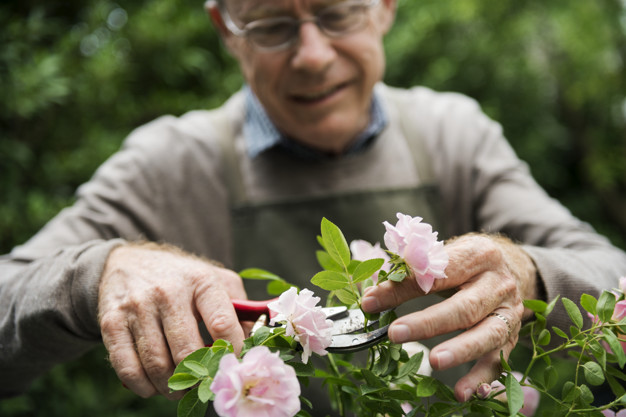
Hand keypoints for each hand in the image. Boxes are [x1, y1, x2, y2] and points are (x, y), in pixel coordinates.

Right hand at [98, 242, 247, 398]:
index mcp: (201, 281)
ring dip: (172, 387)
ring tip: (180, 389)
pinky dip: (143, 386)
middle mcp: (168, 292)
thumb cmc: (181, 278)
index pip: (223, 324)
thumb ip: (240, 308)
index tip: (232, 364)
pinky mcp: (112, 323)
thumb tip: (256, 343)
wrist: (127, 262)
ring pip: (157, 365)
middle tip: (204, 385)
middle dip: (199, 377)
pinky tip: (153, 386)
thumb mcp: (216, 279)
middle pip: (187, 352)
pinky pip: (127, 368)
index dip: (232, 353)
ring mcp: (137, 307)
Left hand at [361, 233, 537, 401]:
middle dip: (429, 323)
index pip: (438, 272)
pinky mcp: (512, 336)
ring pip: (487, 334)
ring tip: (435, 361)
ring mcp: (509, 312)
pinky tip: (462, 393)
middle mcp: (498, 283)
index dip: (403, 287)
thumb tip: (372, 296)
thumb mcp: (444, 256)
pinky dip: (481, 379)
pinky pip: (498, 360)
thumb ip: (410, 273)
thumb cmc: (467, 262)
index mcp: (477, 255)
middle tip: (396, 334)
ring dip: (460, 351)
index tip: (371, 301)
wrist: (513, 268)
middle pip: (465, 306)